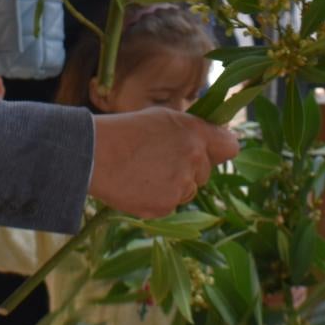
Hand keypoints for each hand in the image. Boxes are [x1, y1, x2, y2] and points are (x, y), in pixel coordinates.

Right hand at [87, 108, 240, 219]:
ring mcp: (180, 185)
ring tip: (145, 172)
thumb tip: (211, 139)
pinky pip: (171, 205)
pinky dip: (158, 198)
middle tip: (160, 160)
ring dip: (174, 185)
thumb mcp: (162, 118)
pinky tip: (139, 185)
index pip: (230, 147)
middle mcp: (194, 159)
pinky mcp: (165, 206)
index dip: (219, 149)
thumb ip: (191, 130)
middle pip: (205, 173)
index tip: (209, 151)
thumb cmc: (126, 131)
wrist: (94, 154)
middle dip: (190, 169)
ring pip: (188, 190)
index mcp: (195, 133)